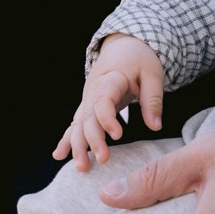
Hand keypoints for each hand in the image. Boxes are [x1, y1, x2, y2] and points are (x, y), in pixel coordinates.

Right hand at [53, 34, 164, 170]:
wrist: (124, 46)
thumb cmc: (140, 60)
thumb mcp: (153, 74)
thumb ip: (153, 100)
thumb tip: (155, 126)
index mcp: (110, 79)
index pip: (103, 100)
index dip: (107, 118)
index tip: (118, 135)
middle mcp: (93, 90)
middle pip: (88, 116)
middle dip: (92, 139)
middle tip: (102, 159)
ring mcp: (87, 98)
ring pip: (78, 123)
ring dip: (78, 145)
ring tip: (82, 167)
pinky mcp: (87, 105)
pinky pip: (75, 123)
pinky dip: (67, 139)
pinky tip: (59, 155)